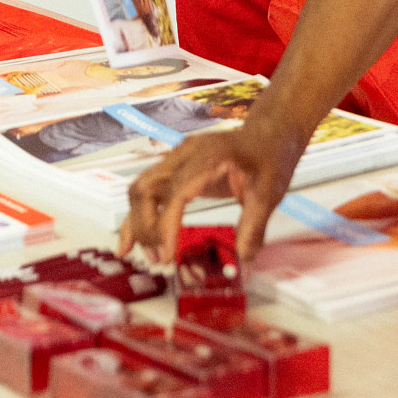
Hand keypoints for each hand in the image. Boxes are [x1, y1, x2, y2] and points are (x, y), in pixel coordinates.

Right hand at [118, 119, 307, 264]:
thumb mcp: (268, 194)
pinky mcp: (175, 168)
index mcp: (207, 157)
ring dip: (138, 223)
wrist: (268, 134)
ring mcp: (176, 159)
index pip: (175, 191)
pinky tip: (129, 241)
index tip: (167, 255)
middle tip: (160, 259)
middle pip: (147, 188)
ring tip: (147, 256)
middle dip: (146, 227)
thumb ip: (253, 228)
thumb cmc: (269, 159)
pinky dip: (137, 216)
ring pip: (141, 189)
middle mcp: (184, 154)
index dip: (165, 224)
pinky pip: (147, 190)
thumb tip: (242, 263)